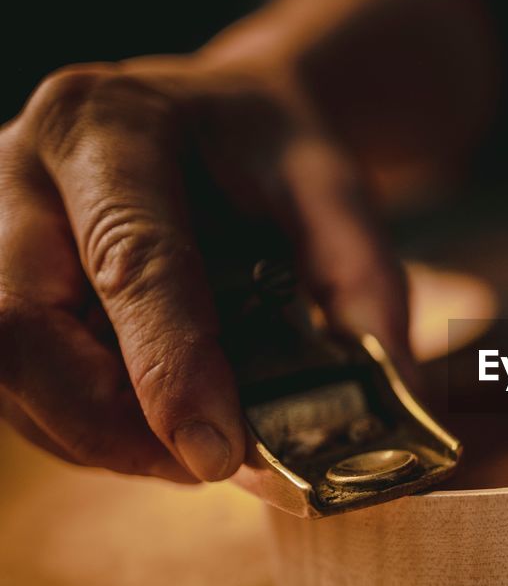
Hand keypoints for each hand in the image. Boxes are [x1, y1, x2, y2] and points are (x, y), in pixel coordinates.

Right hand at [0, 56, 409, 481]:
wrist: (211, 121)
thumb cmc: (267, 152)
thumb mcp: (332, 185)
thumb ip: (363, 278)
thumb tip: (391, 390)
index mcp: (109, 126)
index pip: (129, 260)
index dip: (168, 366)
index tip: (218, 453)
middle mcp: (19, 172)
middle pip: (21, 328)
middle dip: (110, 422)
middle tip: (209, 464)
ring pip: (8, 372)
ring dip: (99, 437)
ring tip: (195, 446)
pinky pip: (14, 387)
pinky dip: (85, 429)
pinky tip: (154, 426)